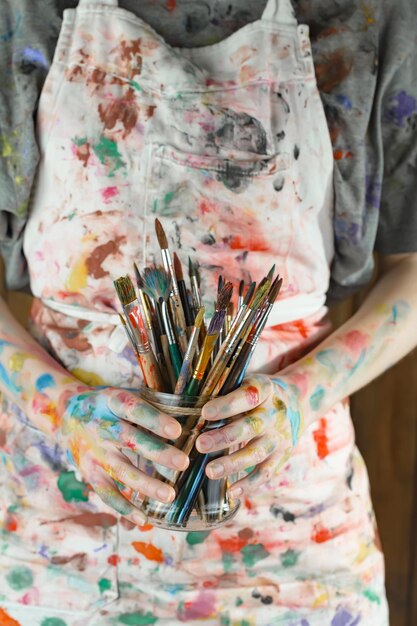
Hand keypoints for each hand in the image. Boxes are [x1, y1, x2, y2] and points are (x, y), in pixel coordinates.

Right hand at [58, 385, 188, 524]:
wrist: (66, 414)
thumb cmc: (109, 405)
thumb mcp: (124, 395)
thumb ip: (151, 404)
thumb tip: (193, 414)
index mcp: (113, 402)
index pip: (135, 409)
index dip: (155, 420)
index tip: (177, 430)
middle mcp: (102, 426)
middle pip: (130, 440)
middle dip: (158, 453)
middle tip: (184, 463)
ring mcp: (95, 452)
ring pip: (121, 471)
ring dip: (146, 485)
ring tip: (170, 495)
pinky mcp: (90, 473)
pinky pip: (107, 493)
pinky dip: (124, 507)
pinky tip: (144, 518)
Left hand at [196, 374, 301, 498]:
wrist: (296, 402)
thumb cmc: (256, 394)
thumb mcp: (245, 383)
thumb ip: (224, 392)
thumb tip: (189, 406)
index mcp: (264, 389)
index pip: (247, 396)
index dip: (227, 405)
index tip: (205, 412)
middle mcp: (274, 414)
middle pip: (250, 427)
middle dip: (224, 437)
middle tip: (200, 445)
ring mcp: (279, 437)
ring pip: (257, 453)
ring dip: (233, 464)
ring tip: (210, 472)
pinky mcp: (282, 455)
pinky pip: (266, 473)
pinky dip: (249, 484)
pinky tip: (231, 492)